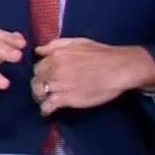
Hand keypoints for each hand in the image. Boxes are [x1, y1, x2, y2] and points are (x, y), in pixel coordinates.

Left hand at [31, 38, 154, 115]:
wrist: (118, 68)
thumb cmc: (101, 54)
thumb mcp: (76, 42)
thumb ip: (55, 45)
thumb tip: (38, 50)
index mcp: (55, 55)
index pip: (37, 66)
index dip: (41, 73)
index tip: (45, 77)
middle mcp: (54, 69)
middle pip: (36, 80)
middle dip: (38, 85)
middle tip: (44, 90)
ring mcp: (59, 85)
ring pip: (39, 93)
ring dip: (40, 97)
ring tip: (45, 100)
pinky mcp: (67, 99)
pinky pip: (48, 106)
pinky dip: (45, 110)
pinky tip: (47, 112)